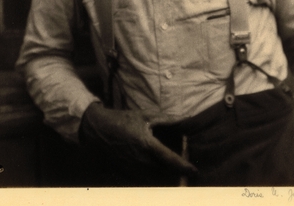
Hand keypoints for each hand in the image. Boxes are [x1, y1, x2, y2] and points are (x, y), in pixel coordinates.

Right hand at [80, 102, 196, 175]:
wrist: (99, 130)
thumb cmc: (123, 120)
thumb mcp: (145, 116)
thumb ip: (166, 119)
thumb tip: (184, 118)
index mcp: (147, 145)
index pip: (170, 159)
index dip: (184, 167)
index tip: (194, 172)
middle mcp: (142, 160)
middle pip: (165, 172)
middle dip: (177, 172)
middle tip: (187, 168)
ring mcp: (134, 169)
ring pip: (156, 177)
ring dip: (166, 175)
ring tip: (175, 170)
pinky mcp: (127, 173)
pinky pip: (145, 178)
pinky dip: (154, 175)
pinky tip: (157, 168)